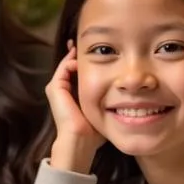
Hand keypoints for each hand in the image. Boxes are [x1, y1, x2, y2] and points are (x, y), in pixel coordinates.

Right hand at [46, 43, 104, 172]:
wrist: (80, 139)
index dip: (88, 62)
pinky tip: (86, 59)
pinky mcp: (55, 87)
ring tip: (90, 47)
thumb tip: (128, 93)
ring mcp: (56, 88)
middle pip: (71, 65)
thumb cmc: (93, 131)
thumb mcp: (104, 111)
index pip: (77, 73)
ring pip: (67, 64)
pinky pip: (65, 67)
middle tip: (92, 44)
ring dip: (78, 55)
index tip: (101, 54)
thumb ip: (110, 101)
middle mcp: (61, 90)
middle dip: (81, 54)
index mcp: (71, 95)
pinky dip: (74, 60)